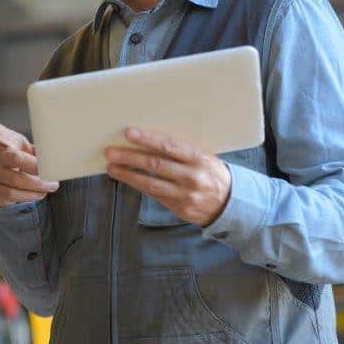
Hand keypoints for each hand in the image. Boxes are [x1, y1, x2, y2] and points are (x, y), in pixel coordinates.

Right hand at [0, 115, 58, 207]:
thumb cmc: (29, 162)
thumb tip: (60, 156)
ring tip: (51, 185)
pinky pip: (12, 194)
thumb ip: (45, 151)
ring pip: (16, 180)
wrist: (17, 185)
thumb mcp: (36, 152)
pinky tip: (40, 193)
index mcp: (7, 140)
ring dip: (38, 185)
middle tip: (51, 173)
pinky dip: (30, 195)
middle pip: (13, 158)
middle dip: (34, 166)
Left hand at [104, 128, 230, 225]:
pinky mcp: (180, 209)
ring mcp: (186, 195)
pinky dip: (139, 186)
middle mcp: (193, 177)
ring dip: (128, 174)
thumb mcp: (204, 157)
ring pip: (151, 183)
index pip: (170, 146)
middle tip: (110, 152)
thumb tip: (149, 140)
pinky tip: (126, 178)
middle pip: (155, 165)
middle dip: (130, 158)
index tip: (129, 133)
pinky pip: (155, 196)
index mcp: (200, 159)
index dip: (148, 139)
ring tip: (112, 167)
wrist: (233, 203)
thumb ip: (182, 151)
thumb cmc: (212, 173)